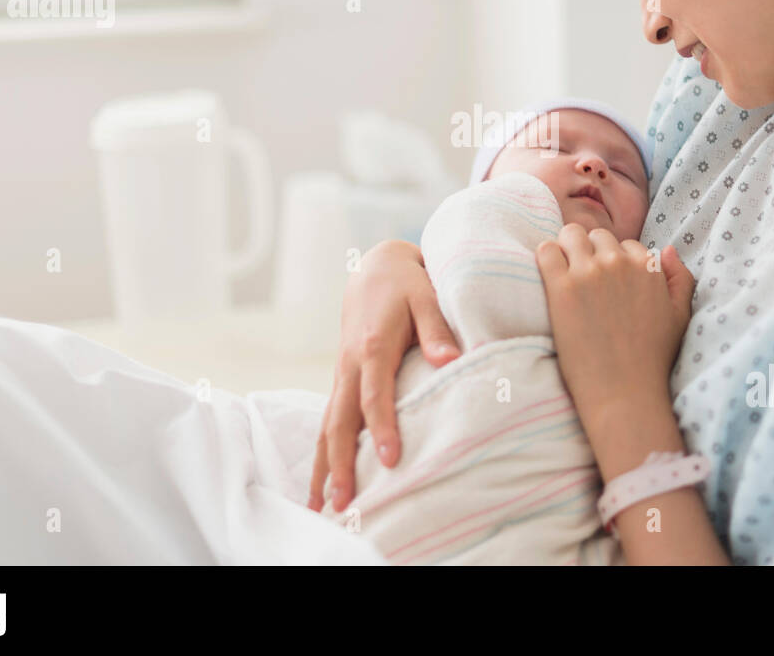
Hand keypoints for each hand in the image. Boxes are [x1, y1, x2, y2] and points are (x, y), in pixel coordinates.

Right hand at [307, 239, 459, 512]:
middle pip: (339, 420)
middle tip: (344, 501)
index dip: (380, 427)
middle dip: (339, 463)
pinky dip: (324, 451)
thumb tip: (450, 360)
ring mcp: (342, 373)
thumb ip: (437, 329)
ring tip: (323, 506)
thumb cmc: (407, 284)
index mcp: (372, 346)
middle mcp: (350, 364)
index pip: (374, 395)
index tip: (389, 459)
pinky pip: (330, 420)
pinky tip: (325, 479)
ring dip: (324, 466)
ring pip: (327, 425)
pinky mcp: (343, 379)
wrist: (376, 268)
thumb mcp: (426, 296)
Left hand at [535, 227, 694, 437]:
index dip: (616, 263)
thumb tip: (666, 249)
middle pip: (597, 236)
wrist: (622, 391)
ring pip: (570, 235)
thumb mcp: (680, 315)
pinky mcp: (560, 287)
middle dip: (591, 253)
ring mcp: (588, 273)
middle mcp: (618, 263)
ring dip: (567, 250)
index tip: (609, 285)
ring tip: (566, 276)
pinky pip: (546, 251)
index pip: (626, 244)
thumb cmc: (652, 358)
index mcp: (647, 266)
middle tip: (585, 281)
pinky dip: (546, 258)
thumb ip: (680, 278)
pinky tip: (550, 279)